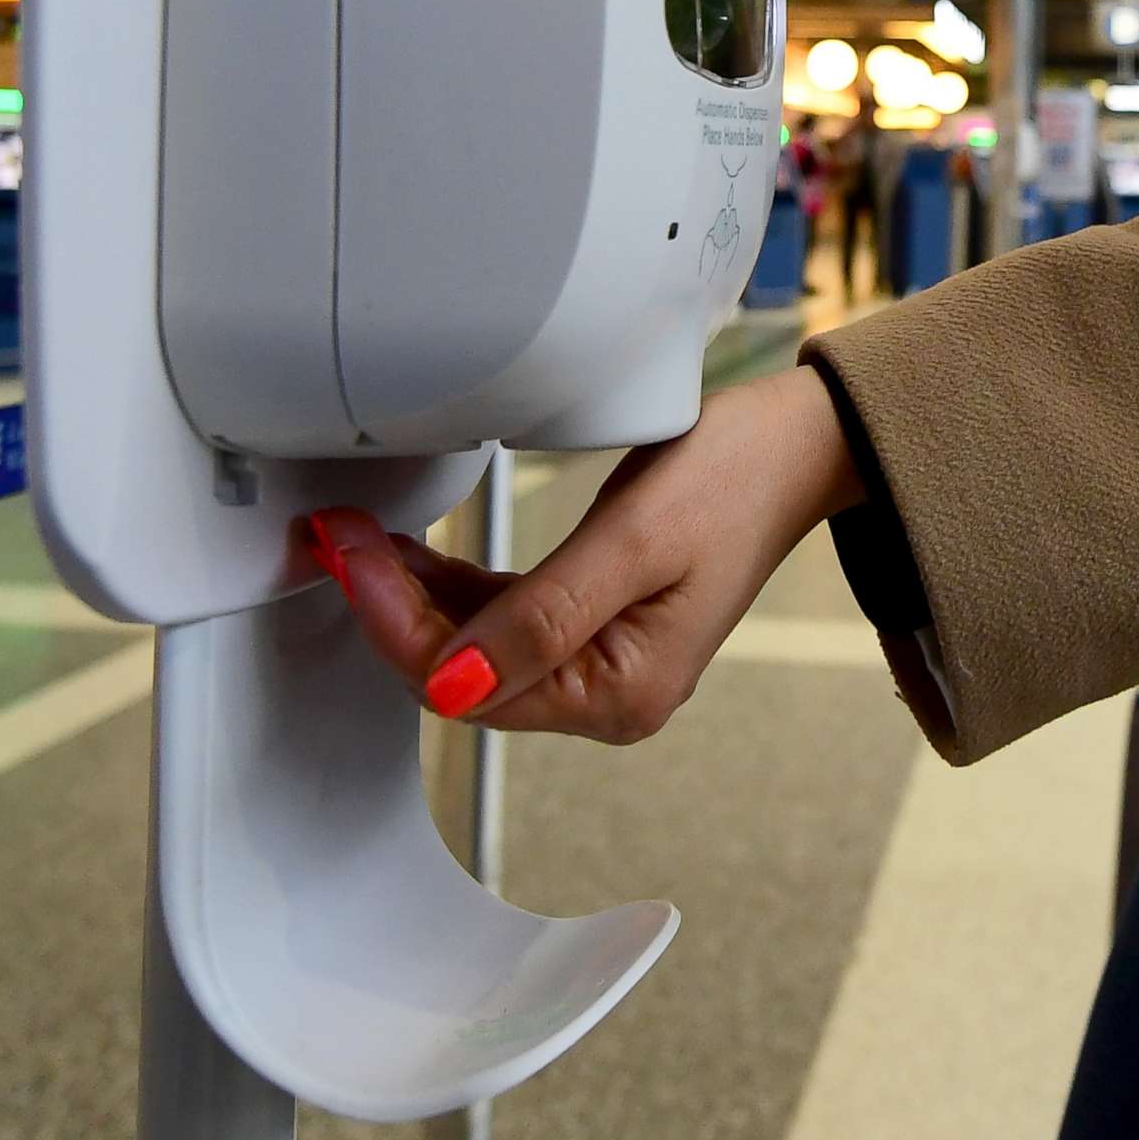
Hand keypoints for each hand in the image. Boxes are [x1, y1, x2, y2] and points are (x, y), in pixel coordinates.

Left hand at [308, 366, 866, 743]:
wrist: (799, 445)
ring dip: (412, 599)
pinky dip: (452, 591)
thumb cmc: (736, 478)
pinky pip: (503, 623)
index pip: (468, 683)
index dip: (394, 623)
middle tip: (339, 538)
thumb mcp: (632, 540)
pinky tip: (414, 554)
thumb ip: (540, 617)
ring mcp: (603, 661)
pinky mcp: (597, 624)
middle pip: (462, 674)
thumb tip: (450, 684)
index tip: (352, 555)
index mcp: (621, 692)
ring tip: (360, 539)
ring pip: (473, 650)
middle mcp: (609, 694)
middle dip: (390, 611)